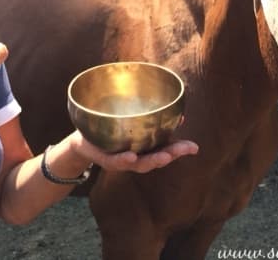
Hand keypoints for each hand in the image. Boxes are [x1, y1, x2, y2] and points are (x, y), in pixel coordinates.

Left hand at [68, 130, 198, 172]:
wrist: (83, 143)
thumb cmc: (111, 134)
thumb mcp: (133, 124)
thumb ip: (154, 120)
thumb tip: (179, 114)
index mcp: (144, 150)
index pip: (166, 151)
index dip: (181, 150)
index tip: (195, 147)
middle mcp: (136, 158)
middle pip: (156, 159)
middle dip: (172, 154)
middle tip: (185, 149)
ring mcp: (121, 160)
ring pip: (139, 164)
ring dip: (152, 160)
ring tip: (164, 156)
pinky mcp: (104, 159)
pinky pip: (115, 161)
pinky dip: (123, 160)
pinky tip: (131, 156)